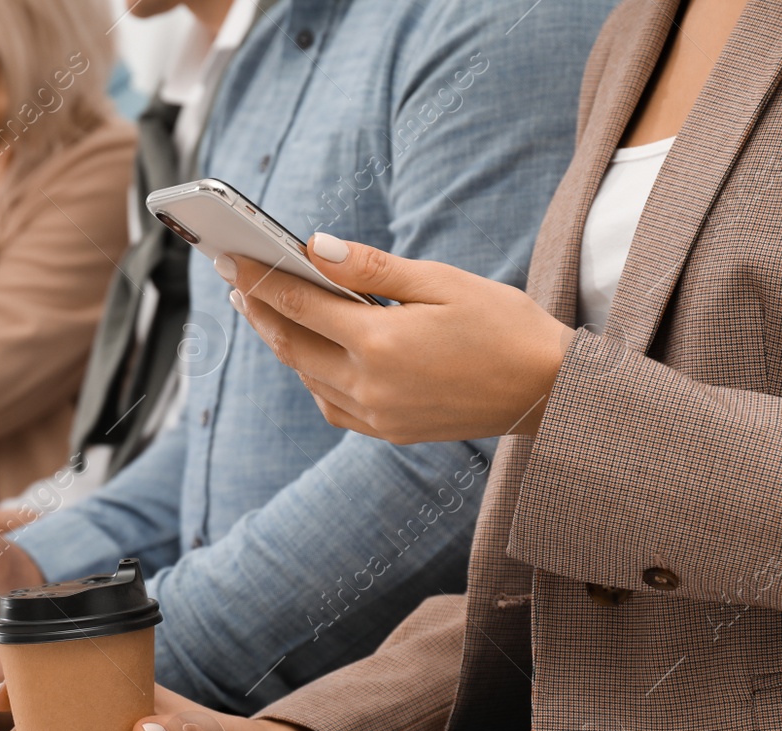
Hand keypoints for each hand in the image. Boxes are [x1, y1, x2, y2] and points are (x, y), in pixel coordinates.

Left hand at [219, 234, 574, 442]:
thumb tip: (315, 247)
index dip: (259, 279)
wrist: (549, 391)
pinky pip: (331, 404)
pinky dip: (313, 376)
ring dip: (284, 343)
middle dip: (258, 310)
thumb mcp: (443, 282)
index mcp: (380, 342)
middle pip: (291, 345)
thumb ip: (374, 268)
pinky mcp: (387, 431)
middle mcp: (369, 385)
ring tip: (268, 311)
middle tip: (235, 282)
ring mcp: (376, 415)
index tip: (232, 258)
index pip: (299, 305)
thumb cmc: (504, 326)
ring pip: (307, 376)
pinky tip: (315, 353)